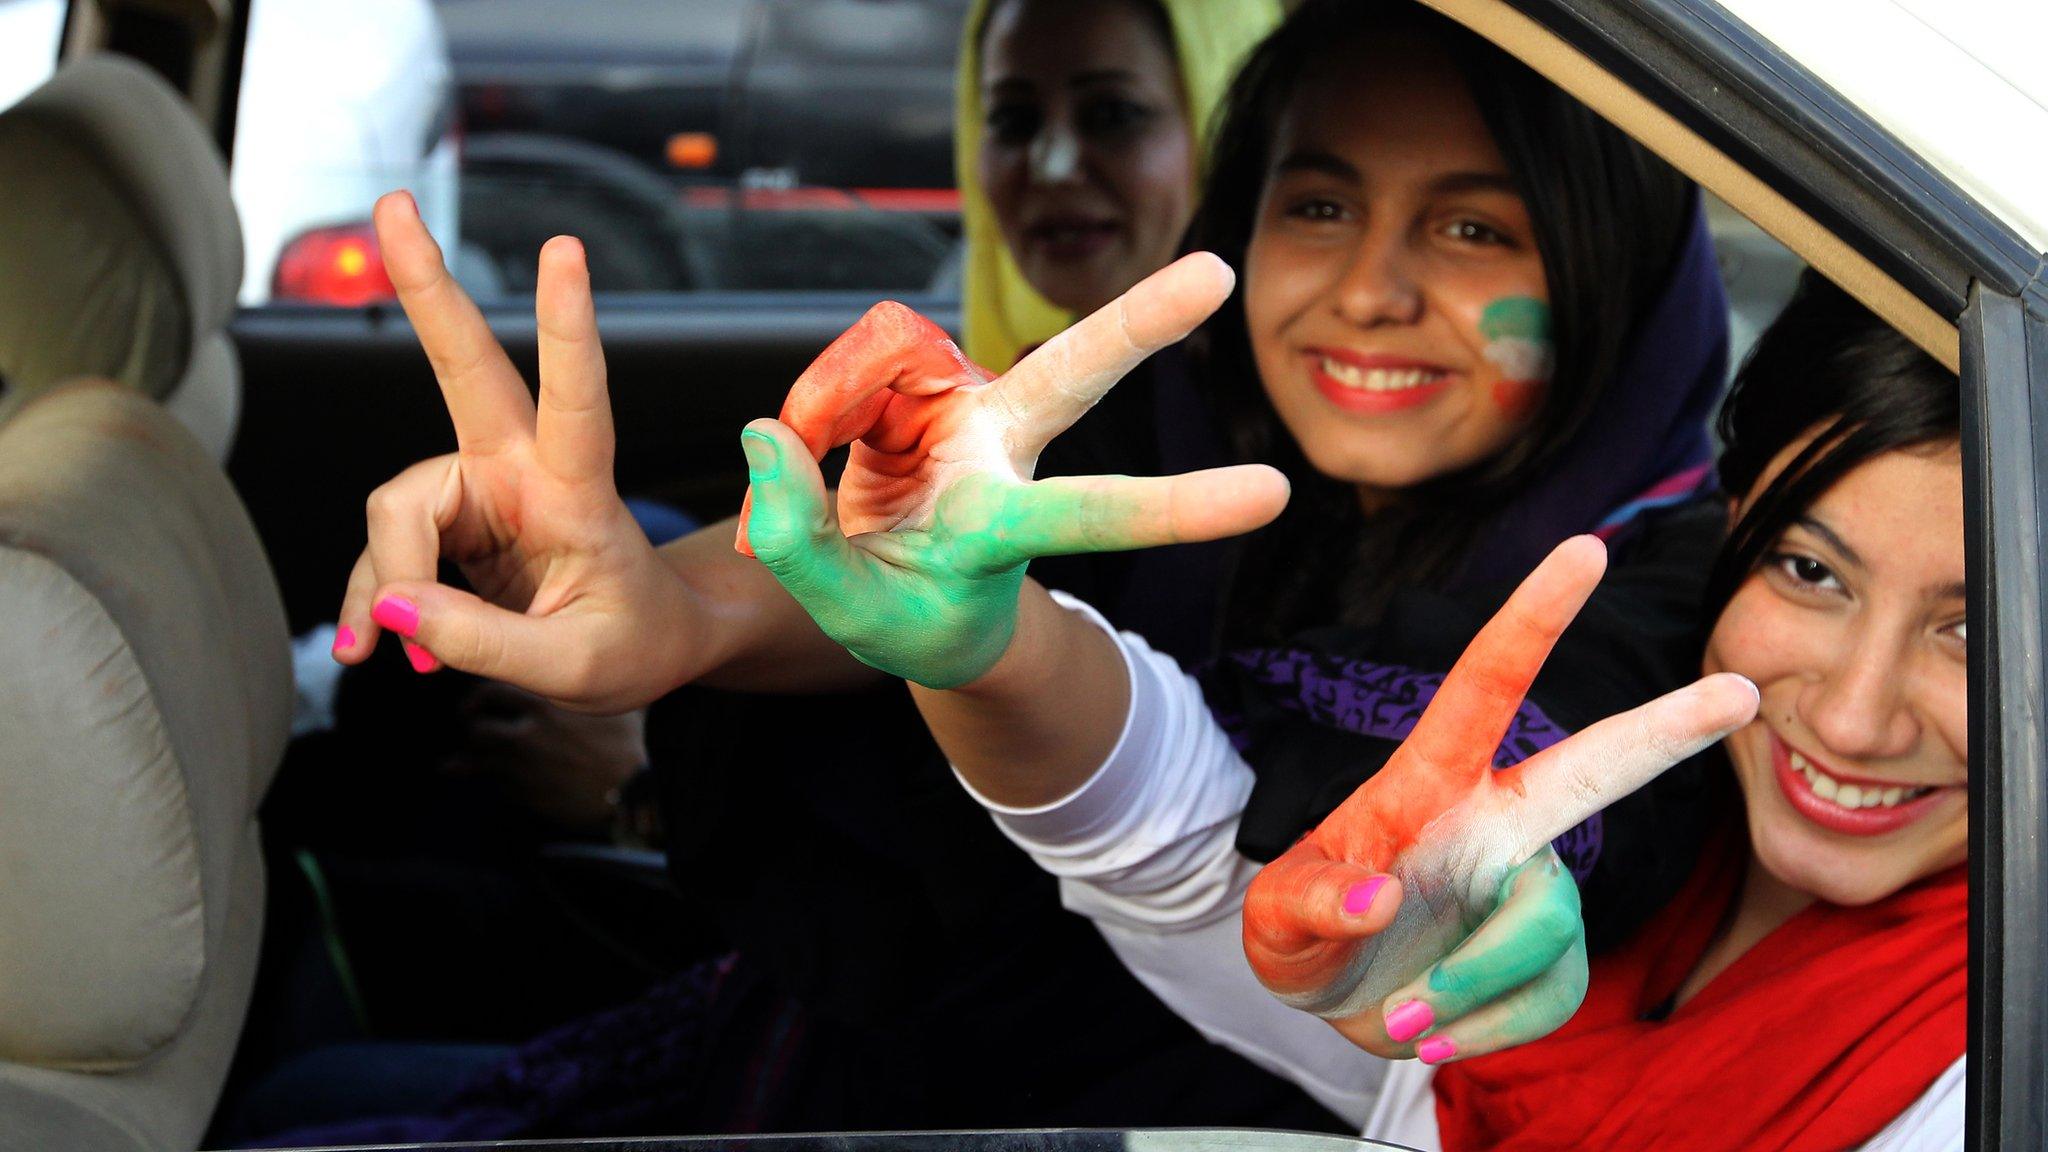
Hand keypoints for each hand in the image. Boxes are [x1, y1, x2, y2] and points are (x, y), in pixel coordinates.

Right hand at [332, 192, 695, 710]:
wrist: (648, 647)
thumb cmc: (634, 643)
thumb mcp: (574, 668)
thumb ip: (483, 642)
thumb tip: (393, 611)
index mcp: (579, 491)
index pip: (579, 400)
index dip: (567, 329)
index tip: (565, 253)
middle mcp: (524, 470)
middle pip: (466, 369)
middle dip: (427, 289)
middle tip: (395, 205)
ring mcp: (481, 489)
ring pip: (397, 506)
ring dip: (385, 580)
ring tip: (400, 659)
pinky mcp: (449, 520)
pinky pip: (386, 553)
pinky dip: (376, 604)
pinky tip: (376, 649)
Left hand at [444, 682, 646, 834]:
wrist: (629, 794)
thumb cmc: (623, 745)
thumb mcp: (610, 700)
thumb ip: (588, 681)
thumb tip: (582, 661)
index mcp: (546, 706)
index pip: (492, 690)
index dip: (483, 693)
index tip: (483, 697)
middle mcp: (527, 735)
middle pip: (476, 725)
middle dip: (471, 723)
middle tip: (471, 720)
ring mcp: (522, 767)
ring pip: (476, 757)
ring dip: (472, 753)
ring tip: (475, 749)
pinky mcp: (523, 793)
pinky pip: (490, 781)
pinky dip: (484, 776)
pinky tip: (476, 772)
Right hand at [740, 254, 1289, 687]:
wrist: (899, 587)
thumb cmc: (901, 610)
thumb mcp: (848, 613)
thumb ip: (798, 541)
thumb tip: (770, 434)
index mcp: (1002, 529)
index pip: (1096, 514)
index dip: (1178, 506)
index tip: (1273, 495)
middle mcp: (1003, 451)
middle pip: (1074, 375)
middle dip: (1140, 321)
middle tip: (1220, 276)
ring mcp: (966, 404)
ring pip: (894, 352)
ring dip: (828, 405)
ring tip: (802, 464)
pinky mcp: (923, 374)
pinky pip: (852, 362)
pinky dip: (818, 405)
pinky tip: (816, 441)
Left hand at [1242, 536, 1758, 1063]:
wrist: (1331, 999)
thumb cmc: (1301, 930)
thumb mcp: (1275, 919)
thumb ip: (1312, 904)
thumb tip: (1380, 898)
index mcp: (1429, 782)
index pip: (1485, 685)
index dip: (1533, 619)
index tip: (1584, 549)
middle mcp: (1497, 822)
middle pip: (1596, 770)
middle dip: (1669, 729)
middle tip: (1740, 688)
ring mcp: (1530, 889)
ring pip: (1547, 930)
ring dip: (1471, 986)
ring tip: (1405, 1014)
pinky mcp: (1552, 958)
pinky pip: (1549, 997)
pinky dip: (1484, 1031)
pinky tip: (1436, 1031)